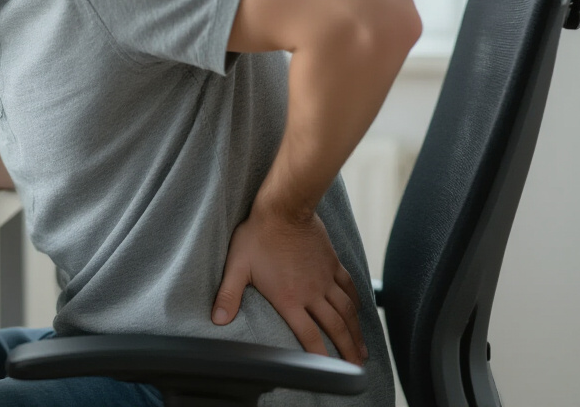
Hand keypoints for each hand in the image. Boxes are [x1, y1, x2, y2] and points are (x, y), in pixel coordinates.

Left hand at [211, 207, 367, 364]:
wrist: (284, 208)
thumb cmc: (257, 236)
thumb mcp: (237, 266)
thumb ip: (228, 295)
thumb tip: (217, 320)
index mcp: (290, 298)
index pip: (308, 335)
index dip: (320, 356)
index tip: (330, 371)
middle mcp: (312, 293)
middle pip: (335, 327)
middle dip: (346, 350)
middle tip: (356, 367)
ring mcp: (325, 278)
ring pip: (347, 310)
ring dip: (356, 331)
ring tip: (362, 349)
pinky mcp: (332, 263)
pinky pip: (349, 287)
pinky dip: (357, 302)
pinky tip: (359, 310)